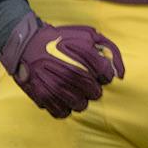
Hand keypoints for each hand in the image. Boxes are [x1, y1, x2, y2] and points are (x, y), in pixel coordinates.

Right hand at [0, 14, 124, 117]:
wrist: (26, 44)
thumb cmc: (61, 38)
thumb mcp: (89, 35)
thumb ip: (110, 50)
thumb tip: (120, 74)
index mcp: (86, 57)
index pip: (107, 77)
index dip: (103, 74)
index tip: (95, 71)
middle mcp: (73, 74)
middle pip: (95, 94)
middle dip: (92, 87)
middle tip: (82, 79)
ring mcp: (57, 87)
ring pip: (81, 105)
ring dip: (79, 98)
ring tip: (71, 87)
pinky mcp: (43, 97)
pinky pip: (62, 113)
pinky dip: (64, 107)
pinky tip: (61, 95)